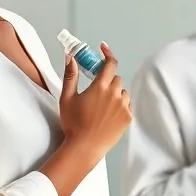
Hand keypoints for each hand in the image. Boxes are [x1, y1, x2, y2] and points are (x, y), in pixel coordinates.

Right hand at [59, 42, 130, 161]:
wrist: (84, 147)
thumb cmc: (73, 123)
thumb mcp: (67, 98)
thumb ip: (70, 75)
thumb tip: (70, 57)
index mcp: (100, 87)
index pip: (110, 64)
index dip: (108, 54)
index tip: (103, 48)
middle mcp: (115, 94)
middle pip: (116, 78)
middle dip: (107, 80)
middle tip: (96, 91)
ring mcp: (124, 106)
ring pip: (123, 92)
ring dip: (115, 94)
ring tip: (100, 107)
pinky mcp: (128, 117)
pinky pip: (127, 105)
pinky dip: (120, 106)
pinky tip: (107, 115)